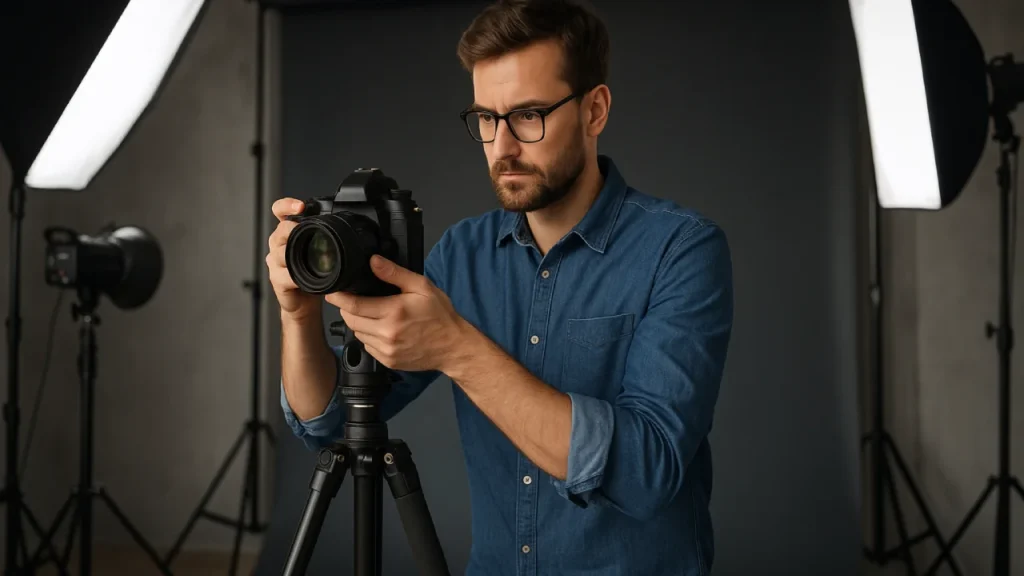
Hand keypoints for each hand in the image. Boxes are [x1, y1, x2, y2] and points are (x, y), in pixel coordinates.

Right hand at [267, 198, 320, 321]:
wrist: (304, 300)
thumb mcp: (318, 249)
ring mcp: (275, 261)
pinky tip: (304, 279)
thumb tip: (346, 224)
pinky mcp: (276, 279)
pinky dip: (296, 277)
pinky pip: (285, 274)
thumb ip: (323, 235)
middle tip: (307, 233)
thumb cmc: (313, 273)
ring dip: (296, 256)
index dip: (287, 205)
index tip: (300, 206)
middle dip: (293, 230)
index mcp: (288, 232)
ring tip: (309, 259)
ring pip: (282, 253)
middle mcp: (278, 243)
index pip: (280, 211)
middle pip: (281, 230)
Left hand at [325, 254, 464, 373]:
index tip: (332, 292)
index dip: (338, 298)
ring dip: (358, 322)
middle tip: (353, 300)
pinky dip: (368, 336)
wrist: (453, 347)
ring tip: (371, 314)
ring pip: (358, 334)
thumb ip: (395, 274)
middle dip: (347, 309)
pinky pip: (367, 346)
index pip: (354, 305)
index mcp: (393, 312)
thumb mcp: (422, 287)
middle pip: (351, 320)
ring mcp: (386, 350)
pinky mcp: (388, 361)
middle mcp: (387, 333)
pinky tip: (381, 329)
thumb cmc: (440, 315)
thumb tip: (373, 261)